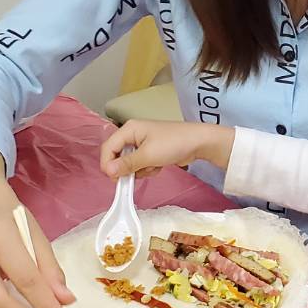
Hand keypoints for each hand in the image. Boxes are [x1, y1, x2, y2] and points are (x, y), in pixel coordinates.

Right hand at [100, 120, 234, 178]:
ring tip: (154, 166)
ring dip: (140, 170)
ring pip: (130, 163)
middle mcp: (133, 134)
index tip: (114, 179)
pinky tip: (159, 166)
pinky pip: (141, 164)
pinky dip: (148, 168)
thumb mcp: (147, 155)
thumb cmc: (173, 144)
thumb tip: (108, 171)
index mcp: (129, 129)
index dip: (108, 164)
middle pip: (118, 156)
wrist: (199, 143)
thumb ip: (126, 164)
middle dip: (127, 168)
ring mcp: (142, 143)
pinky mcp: (151, 151)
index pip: (108, 147)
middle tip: (136, 174)